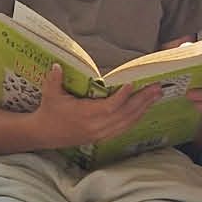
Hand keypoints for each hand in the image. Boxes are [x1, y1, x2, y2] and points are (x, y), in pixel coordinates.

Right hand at [31, 65, 160, 148]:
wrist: (44, 135)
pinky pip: (124, 128)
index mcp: (85, 115)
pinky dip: (136, 118)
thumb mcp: (49, 94)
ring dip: (143, 108)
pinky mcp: (102, 137)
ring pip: (127, 122)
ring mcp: (101, 133)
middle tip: (156, 88)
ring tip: (156, 96)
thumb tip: (57, 65)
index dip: (122, 97)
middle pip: (124, 114)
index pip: (109, 107)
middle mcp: (96, 126)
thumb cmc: (49, 112)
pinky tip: (145, 109)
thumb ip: (54, 79)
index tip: (132, 84)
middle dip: (142, 100)